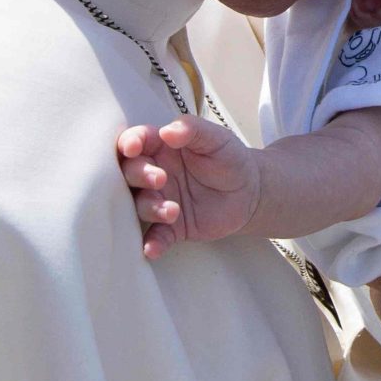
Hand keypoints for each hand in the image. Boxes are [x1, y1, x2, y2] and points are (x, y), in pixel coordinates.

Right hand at [117, 116, 262, 257]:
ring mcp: (161, 200)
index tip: (132, 148)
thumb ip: (193, 130)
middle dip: (139, 175)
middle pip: (130, 173)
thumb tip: (167, 131)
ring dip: (150, 208)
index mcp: (162, 147)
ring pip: (140, 205)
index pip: (136, 141)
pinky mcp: (172, 227)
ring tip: (172, 211)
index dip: (130, 143)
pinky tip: (152, 249)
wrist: (250, 193)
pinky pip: (156, 236)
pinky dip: (152, 243)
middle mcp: (155, 173)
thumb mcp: (217, 138)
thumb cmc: (229, 158)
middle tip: (160, 179)